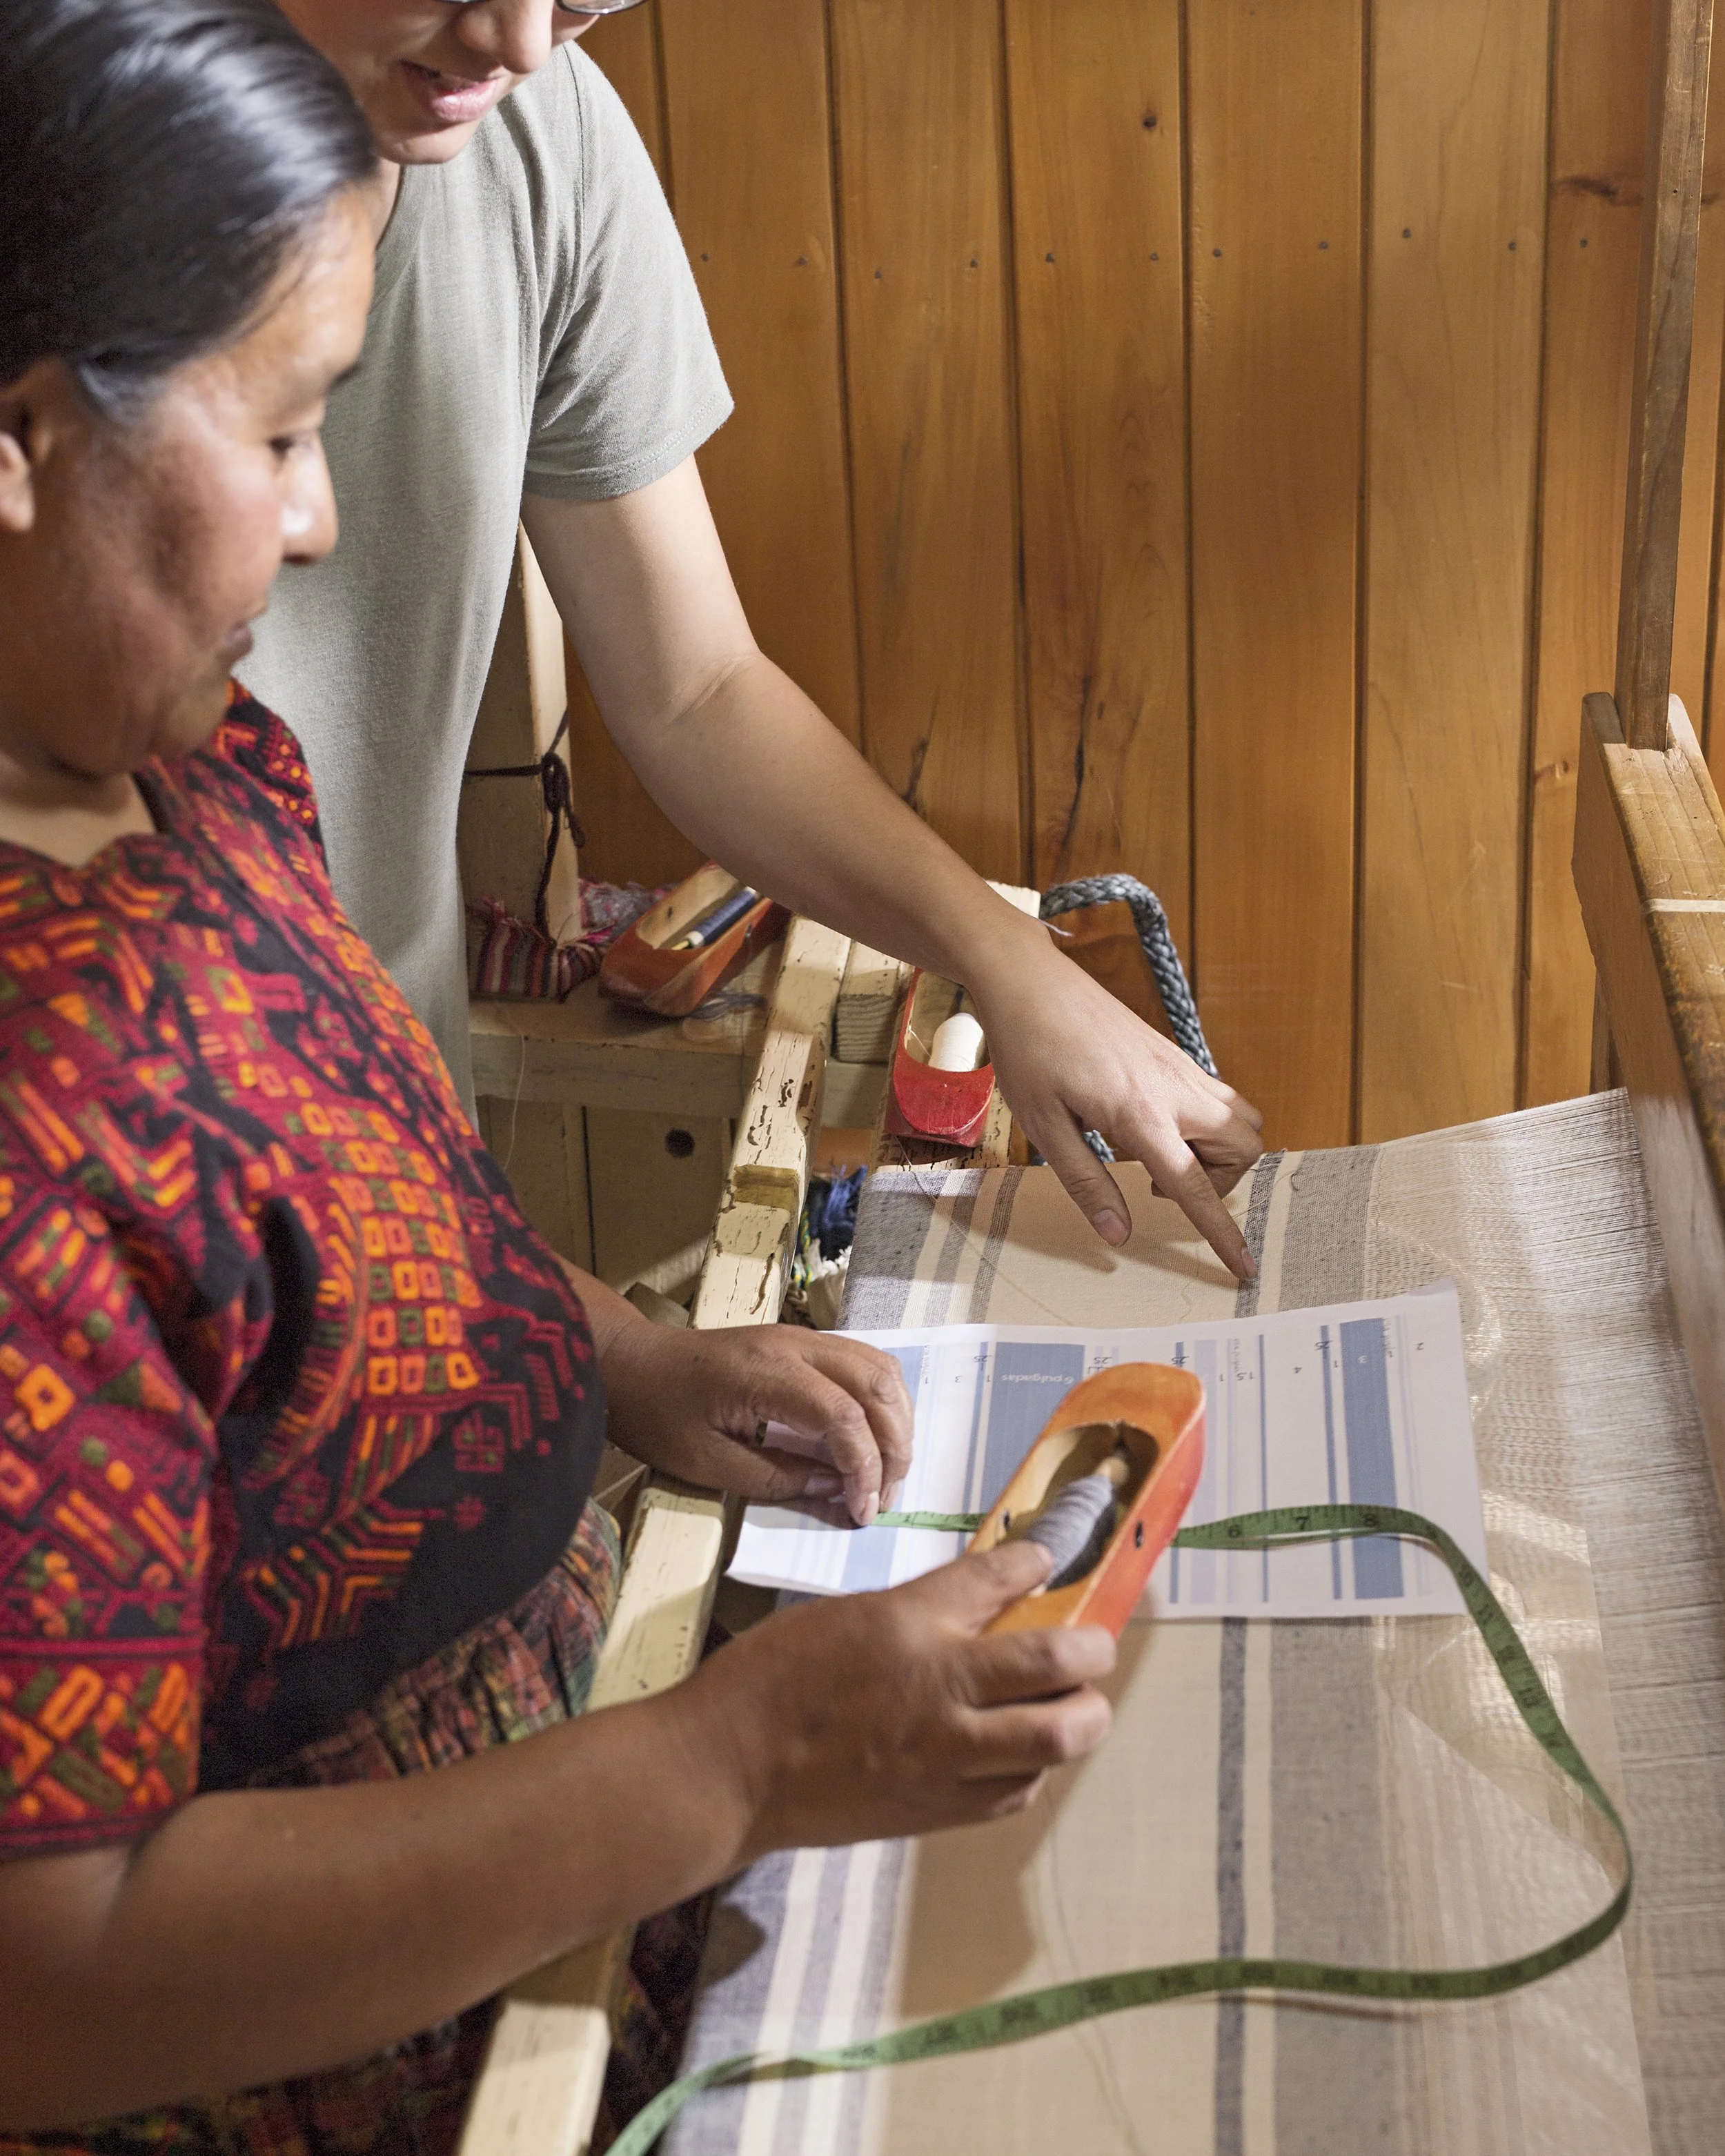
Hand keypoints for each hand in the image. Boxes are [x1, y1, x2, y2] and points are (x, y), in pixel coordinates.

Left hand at [599, 1321, 913, 1524]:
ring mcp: (801, 1337)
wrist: (630, 1363)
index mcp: (765, 1373)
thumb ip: (777, 1478)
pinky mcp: (802, 1342)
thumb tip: (837, 1489)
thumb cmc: (656, 1414)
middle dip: (893, 1446)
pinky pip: (863, 1362)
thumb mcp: (707, 1463)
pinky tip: (875, 1437)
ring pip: (879, 1367)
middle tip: (886, 1497)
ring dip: (896, 1420)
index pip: (843, 1415)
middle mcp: (794, 1344)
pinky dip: (881, 1401)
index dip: (864, 1468)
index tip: (862, 1512)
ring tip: (888, 1471)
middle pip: (875, 1385)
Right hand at [682, 1539, 1115, 1854]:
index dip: (1035, 1563)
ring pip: (1055, 1741)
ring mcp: (944, 1760)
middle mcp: (940, 1695)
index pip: (998, 1580)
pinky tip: (1019, 1752)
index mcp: (910, 1630)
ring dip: (1078, 1717)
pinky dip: (1034, 1767)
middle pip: (1057, 1668)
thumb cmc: (775, 1681)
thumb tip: (985, 1598)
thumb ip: (924, 1610)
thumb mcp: (849, 1615)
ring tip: (1071, 1704)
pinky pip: (1015, 1791)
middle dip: (1092, 1651)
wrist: (728, 1770)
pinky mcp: (937, 1810)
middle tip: (1090, 1646)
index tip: (1047, 1559)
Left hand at [969, 936, 1264, 1278]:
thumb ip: (1086, 1182)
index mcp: (1141, 1114)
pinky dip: (1205, 1121)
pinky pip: (1217, 1094)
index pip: (1195, 1186)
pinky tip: (1150, 1122)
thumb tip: (1118, 1233)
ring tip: (1160, 1155)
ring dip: (1220, 1149)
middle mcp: (1174, 1087)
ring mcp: (1178, 1065)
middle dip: (1225, 1180)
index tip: (1243, 1267)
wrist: (1029, 981)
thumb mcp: (1045, 1126)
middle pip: (1247, 1145)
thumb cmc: (1029, 1050)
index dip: (1220, 1232)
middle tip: (1165, 1185)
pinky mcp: (1171, 1052)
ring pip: (1241, 1117)